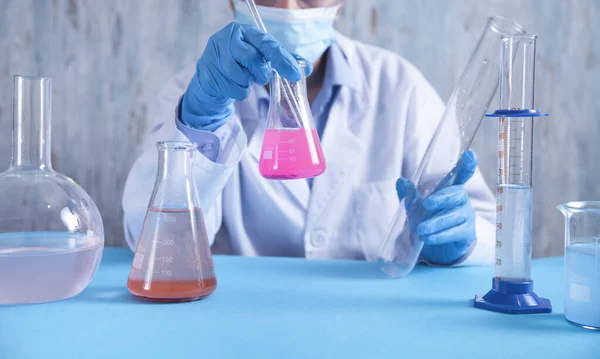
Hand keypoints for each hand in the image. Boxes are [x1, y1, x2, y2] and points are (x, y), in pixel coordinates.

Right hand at [181, 22, 312, 131]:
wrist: (213, 75)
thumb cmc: (241, 64)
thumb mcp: (261, 57)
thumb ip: (283, 59)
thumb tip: (306, 68)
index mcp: (244, 30)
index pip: (268, 45)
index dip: (283, 60)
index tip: (295, 75)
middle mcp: (227, 38)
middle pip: (254, 60)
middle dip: (261, 74)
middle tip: (259, 76)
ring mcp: (214, 54)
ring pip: (242, 76)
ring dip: (248, 83)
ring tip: (243, 78)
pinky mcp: (207, 72)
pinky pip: (233, 89)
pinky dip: (239, 92)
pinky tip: (234, 85)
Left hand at [396, 151, 478, 264]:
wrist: (438, 247)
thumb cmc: (429, 220)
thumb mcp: (416, 208)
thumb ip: (409, 195)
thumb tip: (400, 181)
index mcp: (450, 190)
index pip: (460, 175)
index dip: (466, 166)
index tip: (470, 156)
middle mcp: (461, 201)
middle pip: (457, 194)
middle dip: (442, 198)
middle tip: (426, 204)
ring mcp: (466, 217)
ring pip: (454, 216)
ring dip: (436, 223)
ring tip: (421, 229)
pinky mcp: (467, 233)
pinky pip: (455, 233)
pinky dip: (441, 236)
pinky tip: (429, 238)